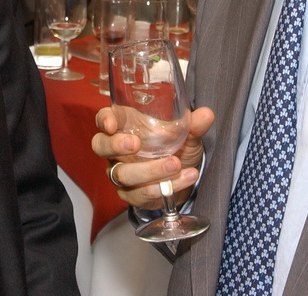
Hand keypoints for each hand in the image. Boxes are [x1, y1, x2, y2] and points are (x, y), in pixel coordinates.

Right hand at [92, 105, 214, 209]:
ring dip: (149, 170)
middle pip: (100, 146)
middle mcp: (117, 150)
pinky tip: (185, 178)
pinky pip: (142, 193)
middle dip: (115, 145)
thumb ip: (193, 125)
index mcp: (125, 126)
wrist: (182, 175)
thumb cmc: (175, 146)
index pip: (104, 119)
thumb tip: (207, 114)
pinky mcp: (131, 194)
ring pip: (123, 174)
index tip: (111, 123)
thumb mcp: (186, 134)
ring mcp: (121, 172)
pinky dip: (164, 187)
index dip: (104, 120)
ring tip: (175, 164)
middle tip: (135, 144)